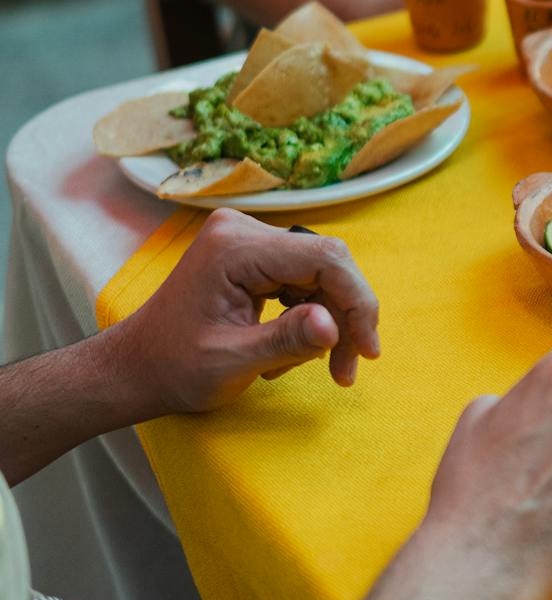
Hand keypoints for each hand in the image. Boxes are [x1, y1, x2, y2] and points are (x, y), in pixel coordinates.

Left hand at [108, 208, 381, 415]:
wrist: (134, 368)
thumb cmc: (172, 368)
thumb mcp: (230, 362)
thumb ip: (287, 340)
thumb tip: (336, 326)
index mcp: (234, 248)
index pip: (324, 258)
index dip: (358, 302)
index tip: (368, 350)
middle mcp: (243, 231)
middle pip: (327, 264)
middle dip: (346, 317)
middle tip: (348, 368)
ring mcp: (247, 240)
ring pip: (321, 274)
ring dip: (331, 321)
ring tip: (320, 366)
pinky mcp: (252, 256)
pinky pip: (303, 279)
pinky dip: (311, 316)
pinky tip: (294, 348)